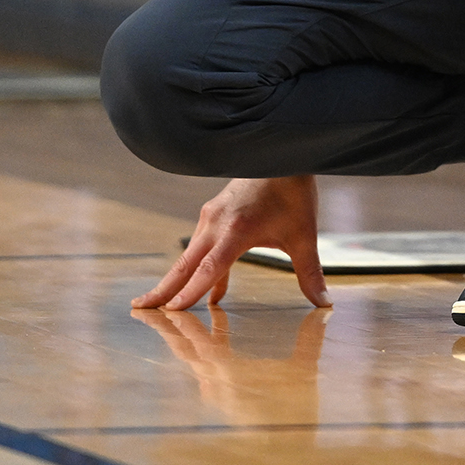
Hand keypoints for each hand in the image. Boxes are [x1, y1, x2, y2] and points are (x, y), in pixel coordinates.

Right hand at [137, 176, 329, 310]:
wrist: (281, 153)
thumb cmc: (293, 193)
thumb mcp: (304, 234)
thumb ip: (310, 271)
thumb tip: (324, 302)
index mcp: (237, 230)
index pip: (210, 268)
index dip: (193, 291)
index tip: (173, 311)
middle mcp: (217, 223)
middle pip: (187, 264)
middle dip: (164, 289)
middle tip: (140, 308)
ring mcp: (212, 217)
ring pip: (190, 255)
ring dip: (176, 279)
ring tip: (159, 302)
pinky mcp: (214, 213)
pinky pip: (201, 246)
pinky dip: (197, 267)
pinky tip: (209, 290)